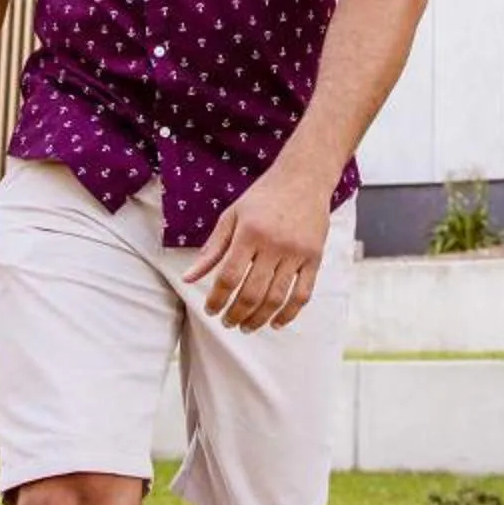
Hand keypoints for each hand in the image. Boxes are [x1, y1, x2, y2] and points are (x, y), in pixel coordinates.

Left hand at [183, 166, 330, 331]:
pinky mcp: (315, 258)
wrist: (304, 178)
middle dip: (236, 314)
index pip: (229, 277)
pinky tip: (276, 323)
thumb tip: (188, 278)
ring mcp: (297, 252)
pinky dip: (289, 313)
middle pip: (252, 292)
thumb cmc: (263, 197)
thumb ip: (212, 249)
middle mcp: (274, 244)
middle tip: (227, 323)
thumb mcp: (231, 216)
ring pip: (276, 298)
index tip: (211, 310)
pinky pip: (303, 294)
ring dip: (259, 319)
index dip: (217, 299)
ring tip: (246, 326)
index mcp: (249, 233)